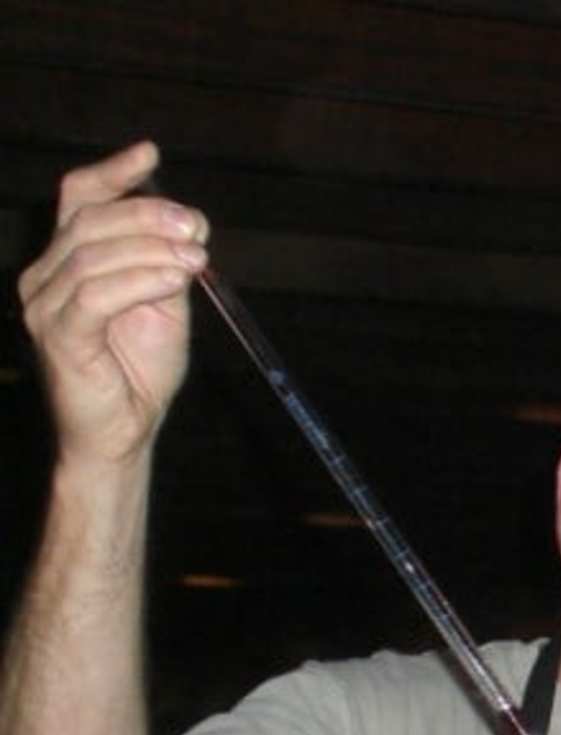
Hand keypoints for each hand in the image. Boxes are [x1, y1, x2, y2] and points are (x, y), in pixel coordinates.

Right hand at [17, 141, 207, 470]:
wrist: (122, 432)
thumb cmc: (139, 370)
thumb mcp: (164, 307)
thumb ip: (169, 266)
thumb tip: (192, 224)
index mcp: (67, 261)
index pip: (79, 200)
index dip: (112, 173)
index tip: (150, 154)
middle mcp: (45, 276)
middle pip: (91, 221)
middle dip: (147, 215)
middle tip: (195, 226)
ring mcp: (45, 305)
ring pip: (95, 255)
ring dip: (152, 249)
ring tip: (194, 259)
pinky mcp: (59, 335)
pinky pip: (97, 295)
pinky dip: (140, 280)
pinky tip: (175, 279)